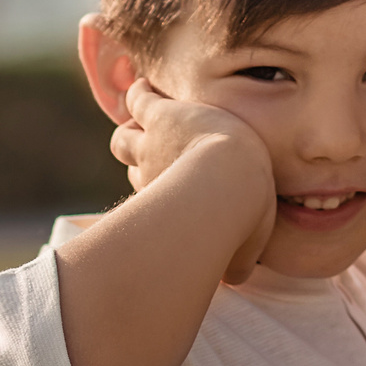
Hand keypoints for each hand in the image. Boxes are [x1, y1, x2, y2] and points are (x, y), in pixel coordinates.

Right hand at [110, 78, 273, 283]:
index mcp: (168, 205)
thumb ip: (236, 263)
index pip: (150, 192)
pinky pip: (140, 101)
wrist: (228, 183)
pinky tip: (143, 87)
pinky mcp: (161, 116)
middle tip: (145, 149)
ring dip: (130, 130)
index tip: (160, 187)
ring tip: (137, 117)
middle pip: (130, 169)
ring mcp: (152, 145)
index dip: (154, 186)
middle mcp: (150, 178)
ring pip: (124, 138)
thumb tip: (237, 279)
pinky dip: (139, 94)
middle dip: (136, 158)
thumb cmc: (240, 220)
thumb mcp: (241, 252)